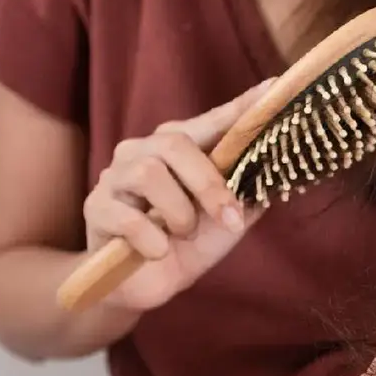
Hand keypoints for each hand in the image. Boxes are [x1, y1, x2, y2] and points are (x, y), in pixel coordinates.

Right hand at [82, 79, 273, 310]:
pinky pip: (128, 217)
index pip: (212, 121)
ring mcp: (115, 176)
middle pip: (174, 142)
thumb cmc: (186, 245)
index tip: (273, 88)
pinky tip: (157, 251)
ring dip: (178, 214)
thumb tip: (279, 172)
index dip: (240, 107)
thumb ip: (248, 194)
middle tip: (228, 217)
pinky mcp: (96, 207)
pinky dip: (153, 241)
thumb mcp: (226, 221)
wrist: (144, 286)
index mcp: (177, 148)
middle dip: (208, 183)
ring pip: (149, 174)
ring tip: (181, 234)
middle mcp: (143, 151)